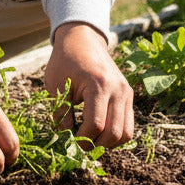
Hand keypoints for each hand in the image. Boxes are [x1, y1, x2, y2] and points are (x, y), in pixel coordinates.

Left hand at [44, 22, 134, 148]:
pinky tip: (100, 132)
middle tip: (80, 144)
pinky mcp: (128, 95)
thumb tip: (65, 138)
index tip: (70, 142)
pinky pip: (129, 125)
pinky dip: (116, 134)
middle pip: (114, 133)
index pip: (96, 124)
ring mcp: (126, 92)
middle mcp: (117, 89)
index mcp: (98, 84)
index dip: (82, 139)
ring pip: (126, 133)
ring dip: (108, 143)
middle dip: (96, 145)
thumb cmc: (65, 60)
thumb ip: (61, 112)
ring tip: (91, 139)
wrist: (82, 39)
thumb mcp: (56, 84)